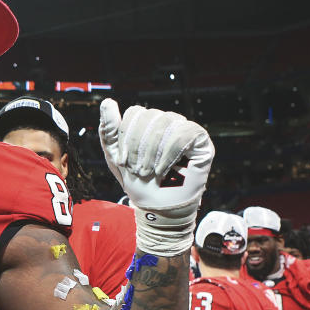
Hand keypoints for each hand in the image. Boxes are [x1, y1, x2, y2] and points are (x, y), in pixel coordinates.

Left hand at [99, 99, 214, 255]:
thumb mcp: (116, 156)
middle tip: (137, 170)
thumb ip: (110, 130)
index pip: (135, 113)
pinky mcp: (201, 142)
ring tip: (149, 173)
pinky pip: (184, 134)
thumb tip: (107, 102)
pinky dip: (168, 154)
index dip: (125, 137)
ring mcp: (186, 130)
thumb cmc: (138, 182)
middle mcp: (168, 122)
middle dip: (137, 147)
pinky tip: (162, 170)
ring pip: (166, 123)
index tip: (122, 162)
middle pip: (149, 116)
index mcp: (148, 123)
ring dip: (152, 152)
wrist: (157, 207)